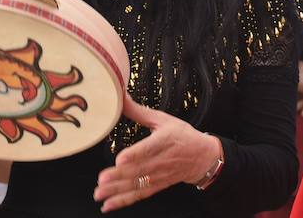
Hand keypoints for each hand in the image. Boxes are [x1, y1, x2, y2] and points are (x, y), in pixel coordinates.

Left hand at [94, 96, 222, 211]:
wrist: (202, 156)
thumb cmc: (182, 136)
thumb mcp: (164, 120)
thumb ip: (140, 112)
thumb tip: (121, 98)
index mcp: (165, 140)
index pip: (149, 148)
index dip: (135, 154)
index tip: (121, 159)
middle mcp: (162, 160)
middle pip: (139, 169)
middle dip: (119, 176)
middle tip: (102, 179)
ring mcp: (159, 175)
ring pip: (137, 184)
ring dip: (117, 190)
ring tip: (100, 193)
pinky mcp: (157, 185)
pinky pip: (139, 195)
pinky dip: (124, 201)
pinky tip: (109, 204)